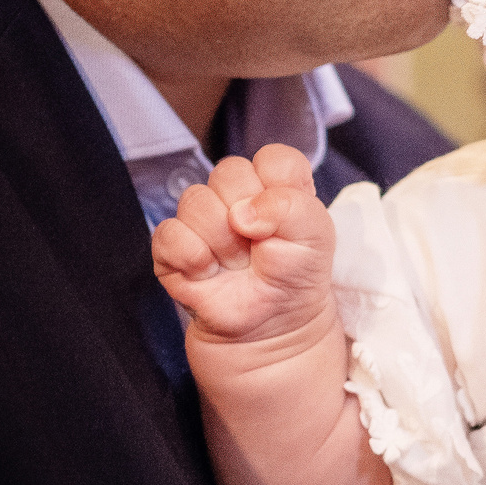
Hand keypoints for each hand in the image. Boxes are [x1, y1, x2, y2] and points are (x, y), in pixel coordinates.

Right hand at [151, 143, 333, 346]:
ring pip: (196, 200)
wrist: (272, 326)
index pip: (272, 158)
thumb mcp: (316, 236)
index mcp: (274, 183)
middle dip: (249, 216)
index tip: (286, 219)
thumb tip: (242, 211)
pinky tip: (208, 271)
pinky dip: (193, 255)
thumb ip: (292, 206)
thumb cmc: (295, 275)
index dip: (280, 187)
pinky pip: (169, 233)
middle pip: (229, 171)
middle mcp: (236, 194)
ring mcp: (201, 219)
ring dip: (222, 241)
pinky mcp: (173, 247)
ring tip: (236, 263)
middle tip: (258, 246)